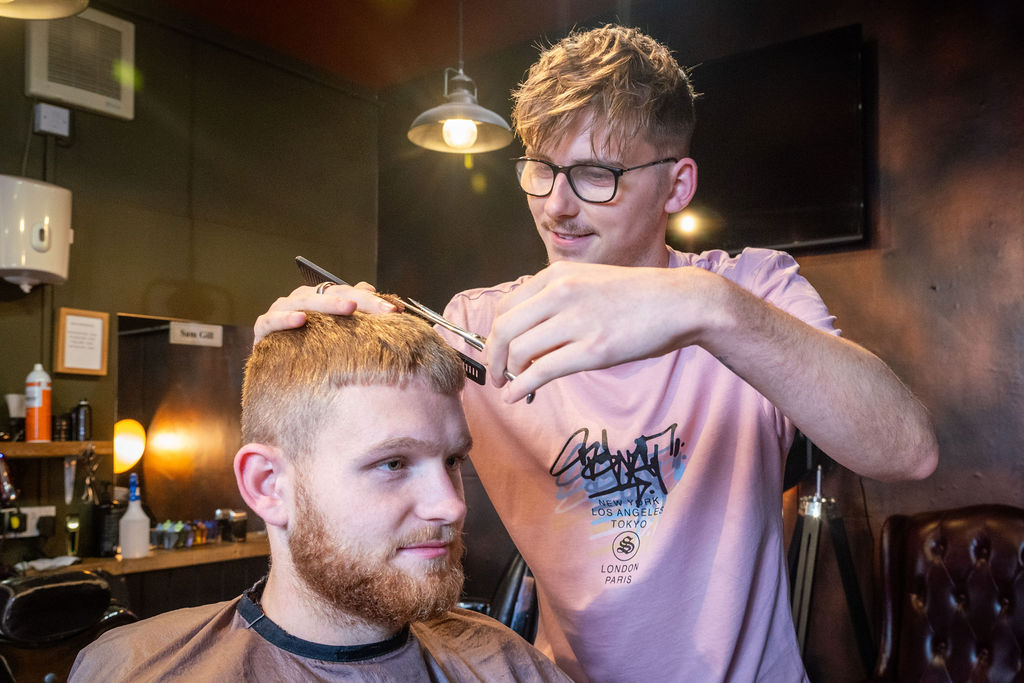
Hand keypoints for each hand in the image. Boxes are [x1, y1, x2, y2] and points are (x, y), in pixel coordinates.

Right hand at [253, 282, 397, 342]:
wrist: (279, 375)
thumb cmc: (311, 350)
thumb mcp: (336, 333)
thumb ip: (353, 309)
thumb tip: (370, 287)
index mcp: (320, 298)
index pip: (349, 293)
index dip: (373, 300)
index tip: (396, 311)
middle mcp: (302, 300)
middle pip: (331, 293)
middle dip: (360, 301)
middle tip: (383, 310)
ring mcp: (281, 311)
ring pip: (305, 302)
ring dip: (328, 304)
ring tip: (349, 308)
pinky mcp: (264, 328)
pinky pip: (272, 321)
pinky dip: (285, 319)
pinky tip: (301, 320)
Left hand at [485, 261, 718, 400]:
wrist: (680, 302)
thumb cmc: (637, 297)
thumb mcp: (589, 282)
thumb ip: (556, 300)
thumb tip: (527, 333)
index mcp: (558, 275)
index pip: (506, 307)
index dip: (494, 335)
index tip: (495, 352)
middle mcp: (562, 293)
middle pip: (504, 329)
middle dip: (492, 357)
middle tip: (494, 373)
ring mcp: (577, 321)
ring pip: (519, 351)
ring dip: (507, 374)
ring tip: (510, 385)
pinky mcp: (593, 350)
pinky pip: (542, 371)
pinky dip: (521, 387)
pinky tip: (516, 396)